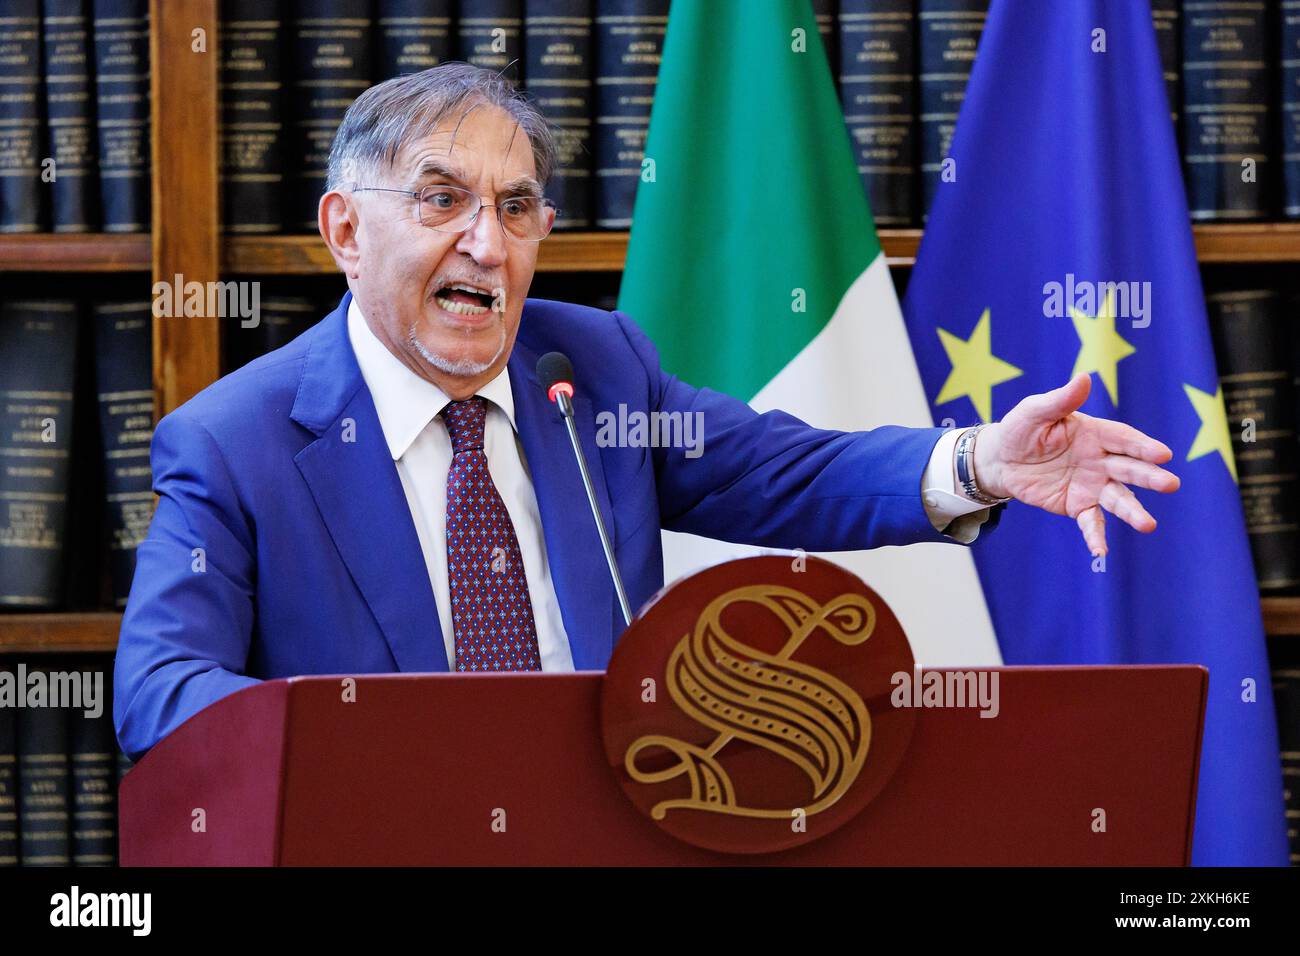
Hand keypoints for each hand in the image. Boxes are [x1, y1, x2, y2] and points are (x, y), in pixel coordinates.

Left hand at [972, 373, 1179, 555]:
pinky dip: (1096, 536)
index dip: (1142, 446)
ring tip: (1148, 526)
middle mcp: (1100, 460)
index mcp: (1095, 433)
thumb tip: (1084, 378)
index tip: (1163, 454)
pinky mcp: (1077, 505)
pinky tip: (1101, 552)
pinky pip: (1090, 522)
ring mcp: (1092, 485)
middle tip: (1170, 484)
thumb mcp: (1035, 412)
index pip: (1124, 439)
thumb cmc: (1021, 430)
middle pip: (1128, 469)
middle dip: (1149, 477)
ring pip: (1117, 499)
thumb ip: (1060, 400)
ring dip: (1132, 512)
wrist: (1001, 460)